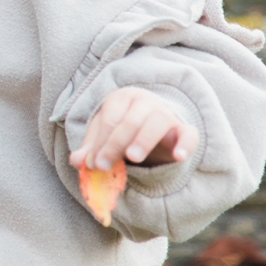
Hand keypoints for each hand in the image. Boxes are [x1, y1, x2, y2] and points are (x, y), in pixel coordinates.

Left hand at [71, 87, 198, 173]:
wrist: (154, 130)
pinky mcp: (184, 130)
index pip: (109, 119)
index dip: (99, 142)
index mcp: (121, 99)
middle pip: (130, 120)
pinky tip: (178, 157)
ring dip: (144, 139)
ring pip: (157, 121)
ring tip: (133, 158)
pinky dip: (185, 144)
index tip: (93, 163)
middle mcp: (144, 102)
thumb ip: (90, 149)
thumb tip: (76, 161)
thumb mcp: (103, 138)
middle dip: (115, 144)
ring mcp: (166, 114)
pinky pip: (189, 134)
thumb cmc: (122, 132)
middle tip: (103, 166)